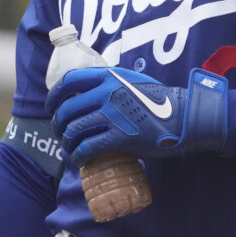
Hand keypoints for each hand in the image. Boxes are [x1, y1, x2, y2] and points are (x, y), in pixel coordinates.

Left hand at [46, 67, 227, 166]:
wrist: (184, 117)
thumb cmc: (159, 100)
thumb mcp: (132, 81)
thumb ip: (111, 83)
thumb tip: (91, 92)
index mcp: (109, 76)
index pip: (69, 81)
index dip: (54, 95)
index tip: (52, 107)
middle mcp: (107, 92)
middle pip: (67, 109)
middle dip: (58, 125)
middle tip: (62, 134)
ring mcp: (113, 115)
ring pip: (74, 130)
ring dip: (67, 143)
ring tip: (70, 149)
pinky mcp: (120, 137)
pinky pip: (88, 147)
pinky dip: (78, 156)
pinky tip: (80, 161)